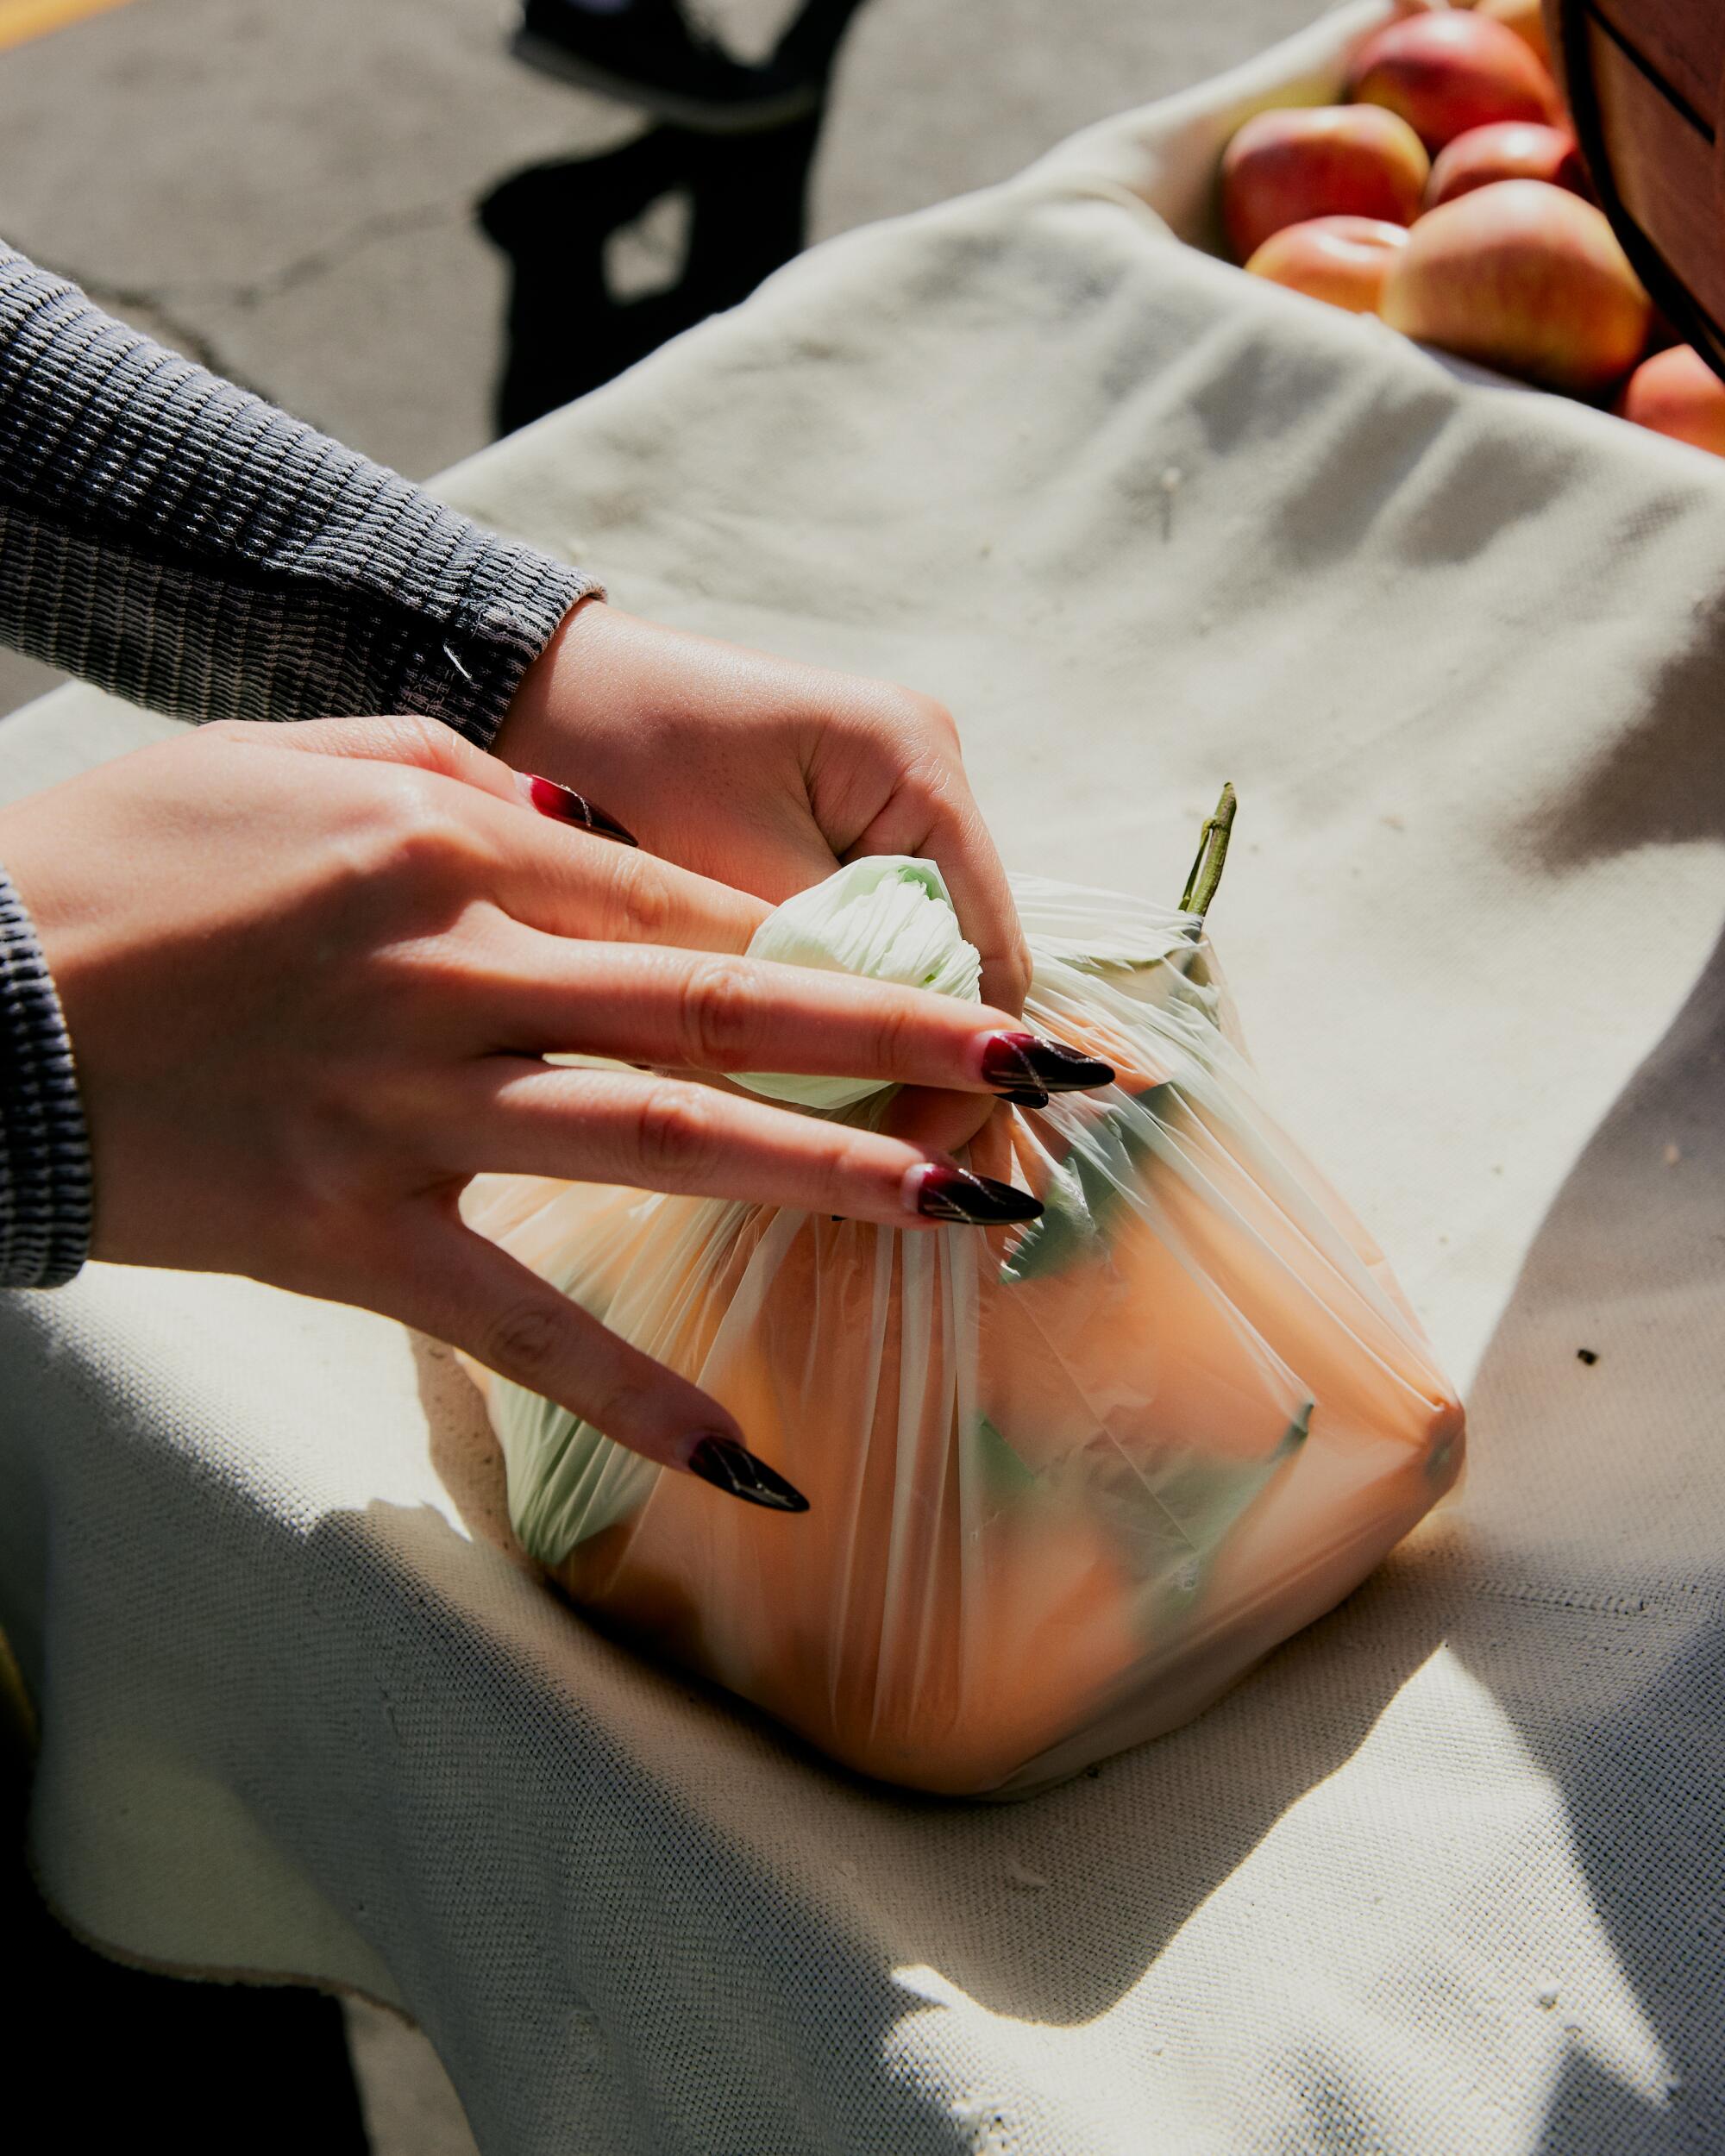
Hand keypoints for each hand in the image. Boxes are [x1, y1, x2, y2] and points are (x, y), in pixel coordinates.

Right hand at [0, 718, 1103, 1503]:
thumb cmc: (127, 856)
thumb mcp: (305, 761)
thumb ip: (462, 779)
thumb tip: (583, 818)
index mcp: (455, 842)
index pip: (686, 905)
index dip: (831, 944)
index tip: (946, 977)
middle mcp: (457, 971)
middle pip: (716, 1008)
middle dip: (895, 1037)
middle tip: (1043, 1070)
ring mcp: (409, 1108)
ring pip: (655, 1144)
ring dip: (821, 1178)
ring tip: (961, 1208)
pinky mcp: (348, 1232)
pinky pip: (517, 1325)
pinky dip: (633, 1392)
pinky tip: (748, 1455)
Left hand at [494, 602, 1030, 1146]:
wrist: (540, 689)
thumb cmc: (618, 754)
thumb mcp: (719, 870)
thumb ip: (809, 960)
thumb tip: (872, 1077)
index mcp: (914, 762)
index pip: (984, 945)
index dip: (959, 1059)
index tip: (919, 1151)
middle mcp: (925, 778)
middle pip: (962, 958)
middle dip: (926, 1062)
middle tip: (888, 1165)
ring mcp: (888, 807)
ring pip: (912, 960)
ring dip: (881, 1043)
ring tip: (846, 1139)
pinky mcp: (839, 836)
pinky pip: (864, 941)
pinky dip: (838, 1006)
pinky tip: (810, 1078)